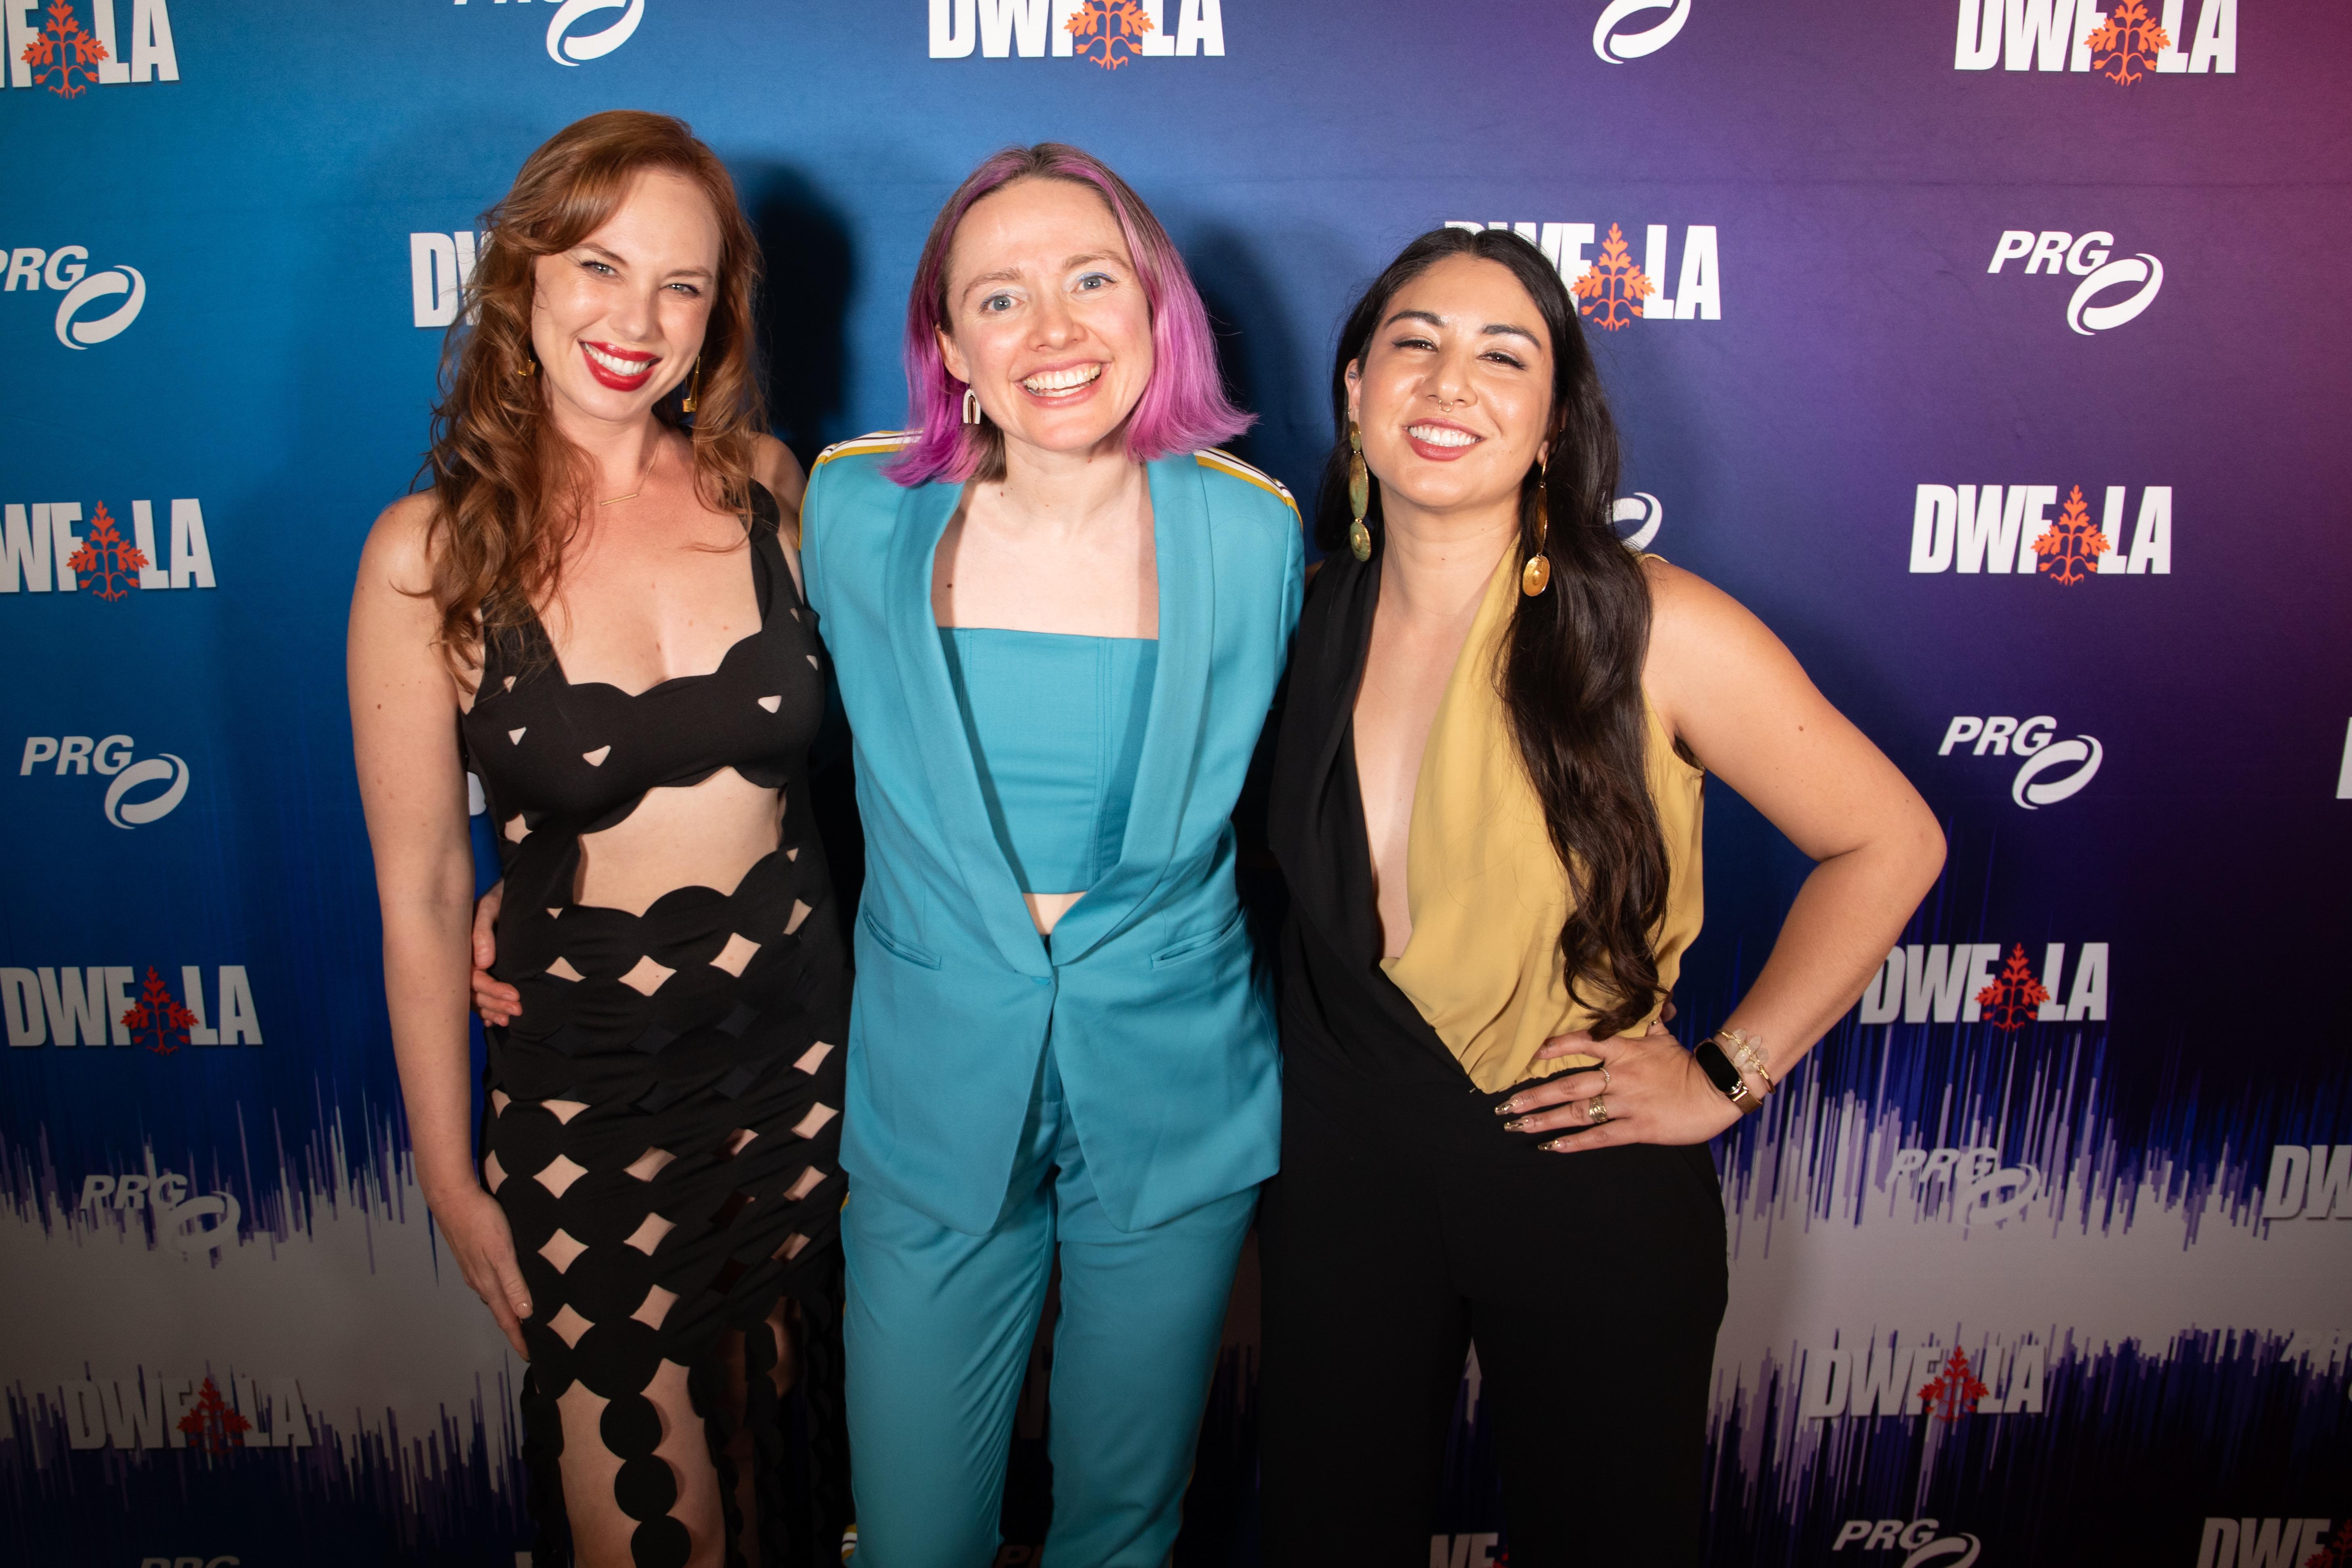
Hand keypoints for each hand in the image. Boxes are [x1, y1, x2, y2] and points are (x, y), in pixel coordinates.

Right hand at [429, 1181, 533, 1356]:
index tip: (530, 1355)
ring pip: (493, 1296)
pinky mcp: (471, 1255)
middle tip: (530, 1341)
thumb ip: (513, 1282)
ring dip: (507, 1310)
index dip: (519, 1338)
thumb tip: (525, 1314)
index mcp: (488, 1283)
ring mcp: (473, 1268)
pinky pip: (488, 1281)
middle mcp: (479, 1280)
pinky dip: (500, 1291)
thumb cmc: (480, 1220)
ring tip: (521, 1318)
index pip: (507, 1319)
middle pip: (500, 1311)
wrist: (451, 1197)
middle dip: (514, 1328)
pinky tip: (506, 1286)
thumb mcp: (502, 1252)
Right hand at [471, 881, 521, 1025]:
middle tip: (518, 1010)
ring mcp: (468, 966)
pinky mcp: (477, 968)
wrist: (510, 889)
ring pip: (473, 997)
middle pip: (472, 992)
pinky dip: (485, 1009)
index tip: (515, 995)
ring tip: (510, 1019)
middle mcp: (461, 960)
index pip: (473, 977)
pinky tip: (494, 1020)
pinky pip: (476, 995)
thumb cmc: (501, 894)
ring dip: (490, 1010)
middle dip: (494, 1004)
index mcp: (460, 947)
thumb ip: (483, 930)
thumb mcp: (492, 905)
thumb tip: (483, 963)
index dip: (492, 990)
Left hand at [1495, 1020, 1742, 1151]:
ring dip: (1545, 1119)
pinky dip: (1574, 1143)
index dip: (1555, 1048)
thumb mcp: (1663, 1035)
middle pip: (1568, 1085)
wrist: (1717, 1089)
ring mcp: (1627, 1104)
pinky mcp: (1637, 1128)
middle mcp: (1620, 1076)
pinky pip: (1599, 1136)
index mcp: (1625, 1050)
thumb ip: (1645, 1020)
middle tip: (1505, 1105)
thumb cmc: (1689, 1062)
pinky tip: (1551, 1147)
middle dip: (1534, 1095)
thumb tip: (1645, 998)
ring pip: (1578, 1112)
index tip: (1530, 1054)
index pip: (1583, 1043)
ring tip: (1518, 1125)